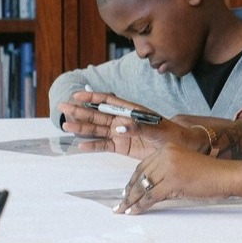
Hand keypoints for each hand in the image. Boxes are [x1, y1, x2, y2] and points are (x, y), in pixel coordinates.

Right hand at [58, 91, 192, 158]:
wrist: (179, 146)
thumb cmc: (170, 133)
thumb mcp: (156, 129)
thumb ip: (138, 127)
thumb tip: (119, 128)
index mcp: (130, 110)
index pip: (108, 100)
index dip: (92, 97)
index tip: (77, 95)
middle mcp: (122, 120)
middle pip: (97, 114)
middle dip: (80, 110)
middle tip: (62, 107)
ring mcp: (120, 133)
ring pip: (97, 129)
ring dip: (81, 127)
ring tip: (65, 125)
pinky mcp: (121, 146)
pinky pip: (103, 145)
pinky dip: (92, 145)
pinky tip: (79, 145)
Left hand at [116, 144, 241, 214]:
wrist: (226, 175)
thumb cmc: (209, 175)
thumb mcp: (184, 168)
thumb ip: (167, 173)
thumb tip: (149, 190)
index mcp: (167, 148)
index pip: (143, 166)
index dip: (132, 181)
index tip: (125, 192)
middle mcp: (165, 154)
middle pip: (140, 175)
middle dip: (129, 192)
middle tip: (120, 204)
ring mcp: (169, 167)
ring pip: (143, 186)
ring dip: (131, 200)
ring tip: (123, 210)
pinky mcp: (173, 181)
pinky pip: (151, 196)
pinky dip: (140, 206)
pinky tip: (134, 212)